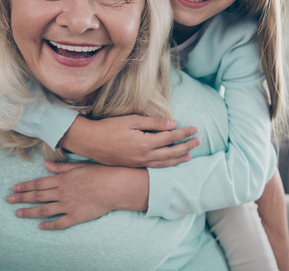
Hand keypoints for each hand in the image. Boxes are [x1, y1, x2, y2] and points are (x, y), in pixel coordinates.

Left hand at [8, 161, 147, 229]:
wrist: (114, 187)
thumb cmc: (99, 173)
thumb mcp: (79, 166)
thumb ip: (61, 167)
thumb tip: (46, 165)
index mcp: (62, 180)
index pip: (39, 183)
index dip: (26, 186)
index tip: (15, 188)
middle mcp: (62, 193)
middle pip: (38, 196)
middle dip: (22, 198)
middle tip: (9, 200)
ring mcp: (67, 206)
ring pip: (44, 210)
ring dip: (29, 212)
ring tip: (18, 213)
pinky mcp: (75, 216)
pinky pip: (59, 223)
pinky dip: (49, 225)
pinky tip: (40, 226)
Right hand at [59, 115, 199, 167]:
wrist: (89, 142)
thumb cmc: (109, 128)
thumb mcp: (132, 121)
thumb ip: (153, 123)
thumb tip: (173, 124)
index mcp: (145, 144)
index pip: (171, 138)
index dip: (185, 133)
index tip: (196, 129)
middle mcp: (144, 157)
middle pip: (171, 153)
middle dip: (186, 147)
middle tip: (199, 142)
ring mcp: (139, 163)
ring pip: (164, 163)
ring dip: (178, 159)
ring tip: (189, 156)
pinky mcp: (133, 166)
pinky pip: (155, 167)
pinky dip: (166, 165)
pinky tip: (170, 162)